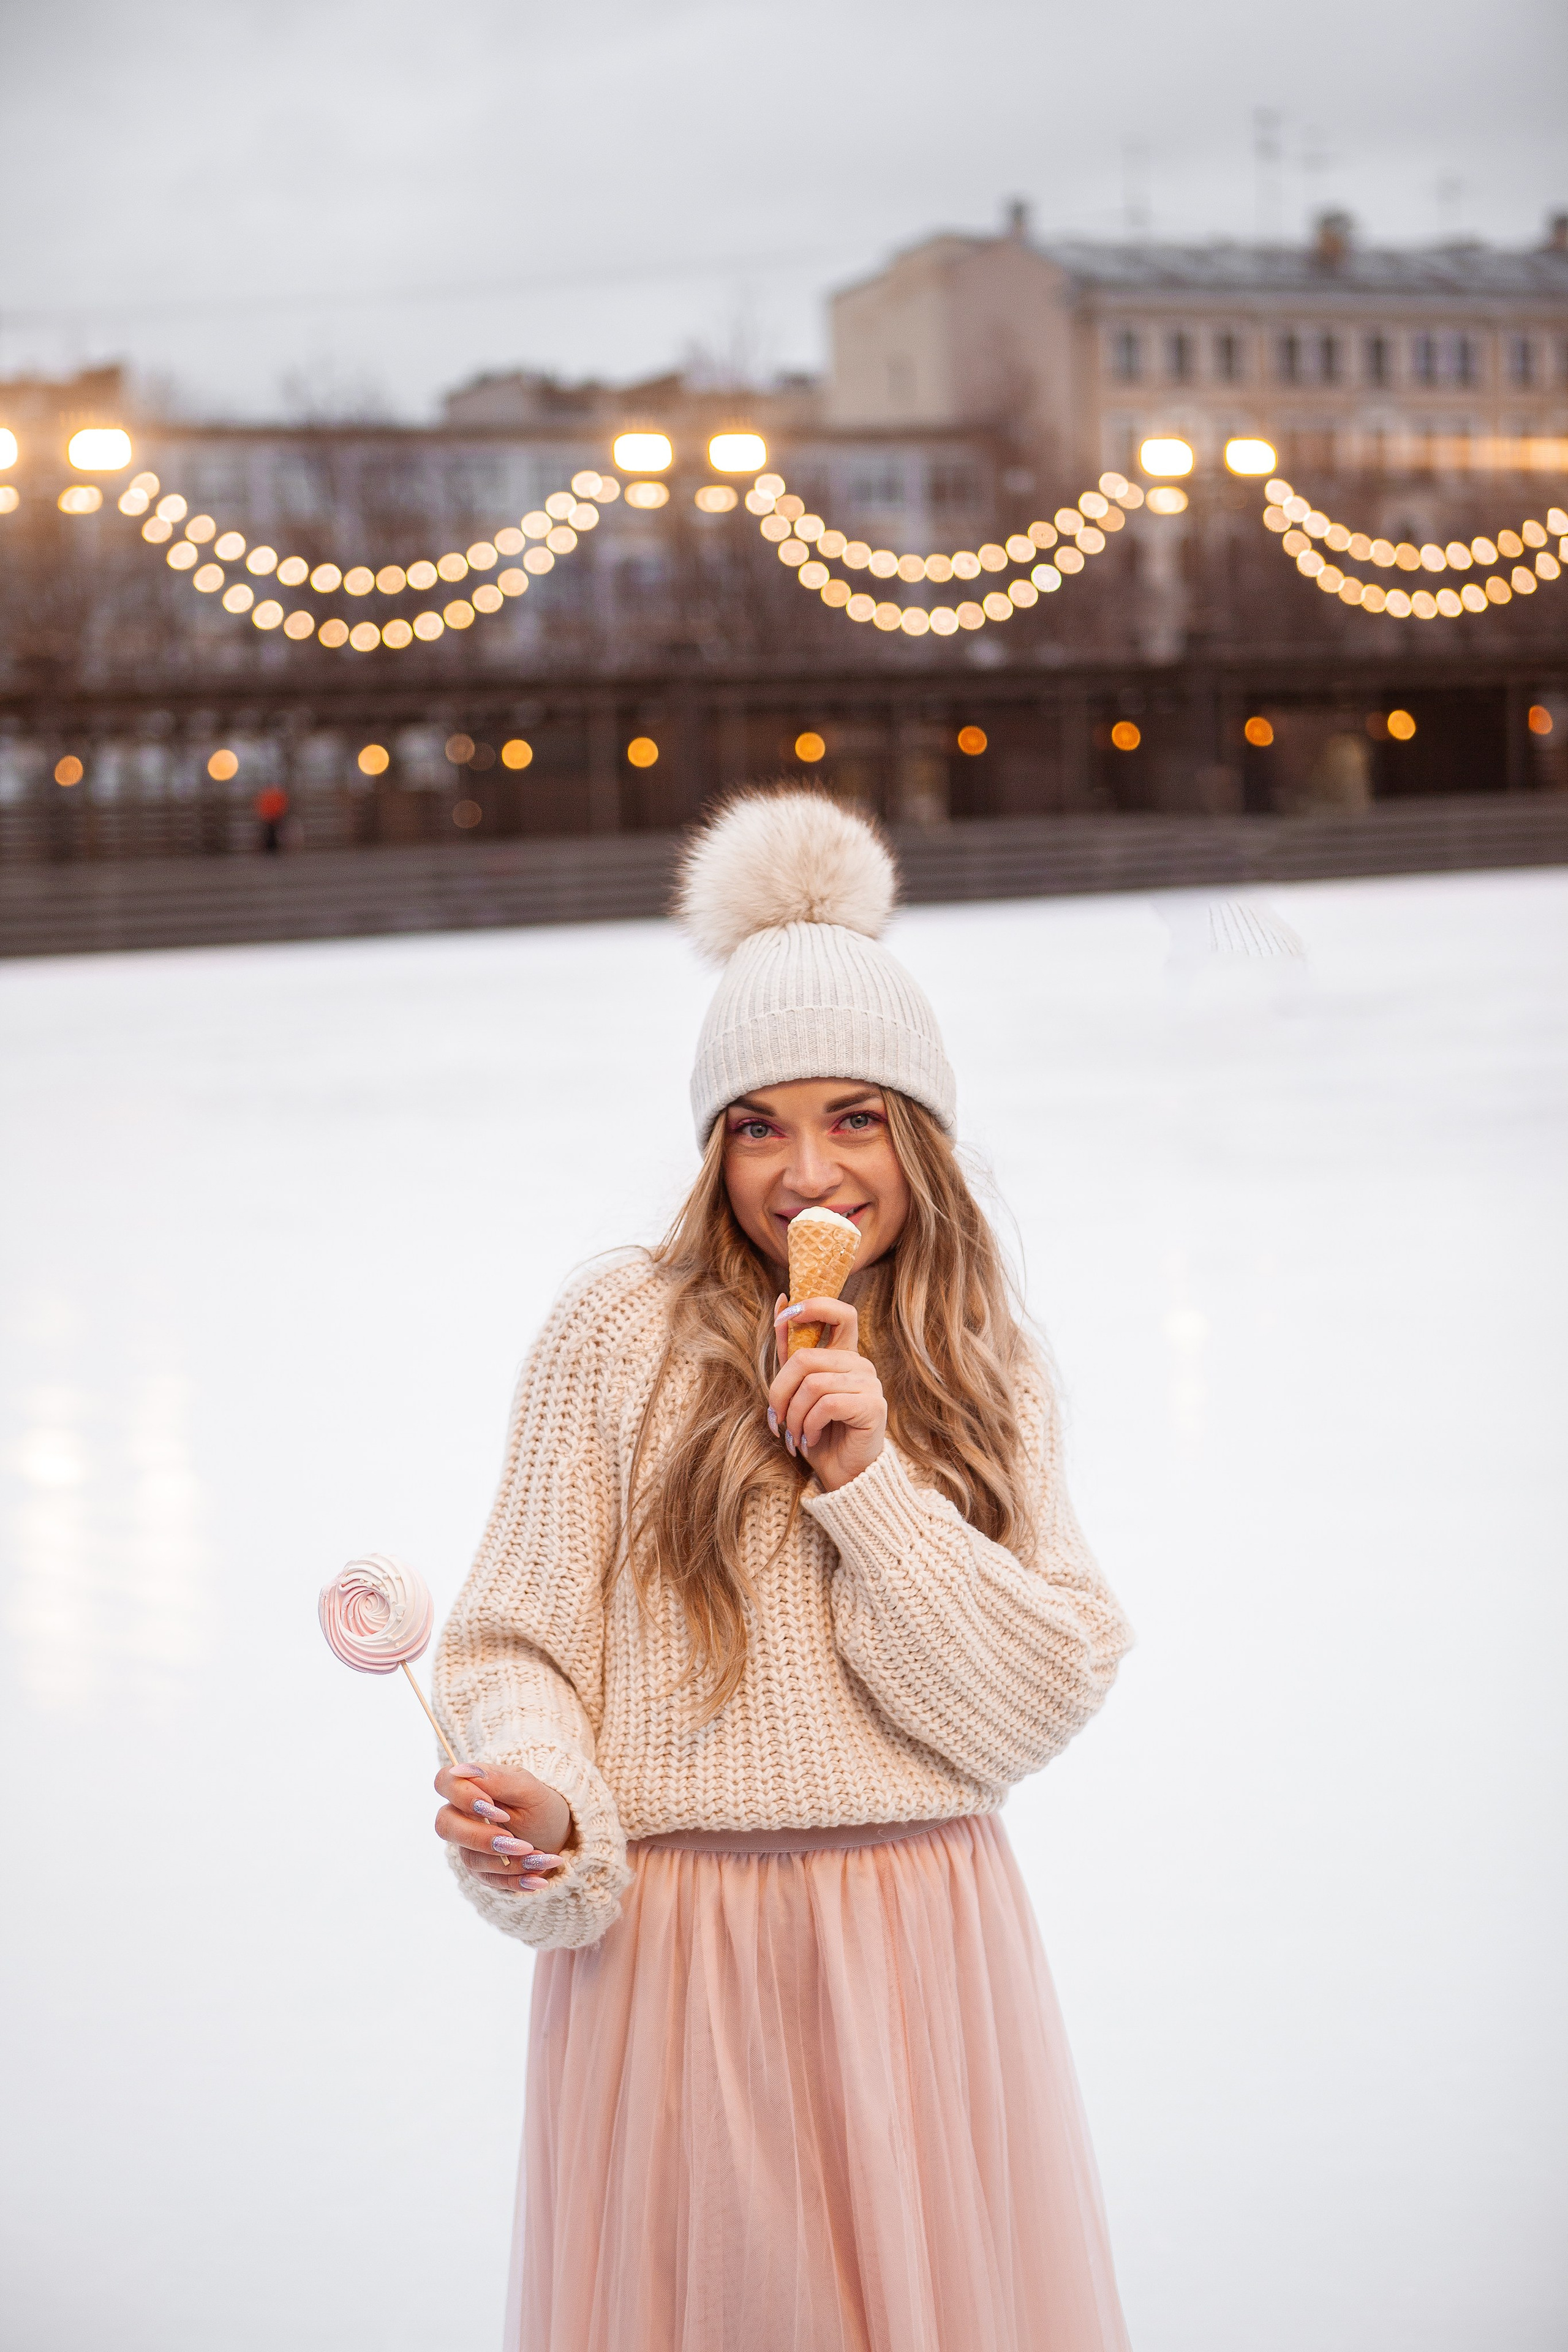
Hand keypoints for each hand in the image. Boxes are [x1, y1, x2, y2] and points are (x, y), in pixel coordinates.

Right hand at [434, 1760, 572, 1894]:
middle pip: (445, 1826)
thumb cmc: (541, 1806)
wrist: (557, 1836)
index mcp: (473, 1787)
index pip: (444, 1782)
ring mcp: (468, 1845)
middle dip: (483, 1838)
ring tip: (539, 1857)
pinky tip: (538, 1879)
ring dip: (508, 1862)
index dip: (464, 1797)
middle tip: (520, 1843)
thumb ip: (498, 1780)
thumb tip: (460, 1769)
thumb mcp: (529, 1789)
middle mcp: (463, 1816)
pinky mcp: (480, 1869)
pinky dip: (516, 1880)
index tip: (500, 1811)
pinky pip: (488, 1879)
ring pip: (470, 1858)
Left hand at [767, 1293, 886, 1493]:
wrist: (843, 1473)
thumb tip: (782, 1299)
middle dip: (779, 1391)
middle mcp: (860, 1364)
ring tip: (795, 1435)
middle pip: (806, 1358)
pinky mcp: (873, 1406)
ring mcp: (870, 1383)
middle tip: (776, 1419)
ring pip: (812, 1384)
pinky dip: (809, 1425)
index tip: (784, 1317)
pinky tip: (812, 1438)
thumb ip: (790, 1349)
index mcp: (844, 1355)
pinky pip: (826, 1404)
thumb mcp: (796, 1389)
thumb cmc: (819, 1431)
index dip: (812, 1306)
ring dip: (794, 1416)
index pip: (840, 1312)